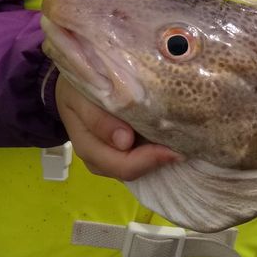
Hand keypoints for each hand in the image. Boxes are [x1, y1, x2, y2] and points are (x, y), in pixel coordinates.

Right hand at [55, 78, 182, 180]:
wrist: (72, 85)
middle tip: (183, 145)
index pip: (120, 163)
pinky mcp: (116, 154)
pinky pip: (136, 161)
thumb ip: (99, 118)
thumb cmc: (79, 86)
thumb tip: (124, 142)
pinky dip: (152, 153)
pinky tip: (167, 142)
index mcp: (86, 142)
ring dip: (156, 158)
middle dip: (157, 160)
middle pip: (129, 171)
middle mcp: (96, 157)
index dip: (148, 159)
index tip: (173, 147)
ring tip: (179, 142)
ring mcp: (105, 159)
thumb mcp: (83, 94)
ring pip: (134, 170)